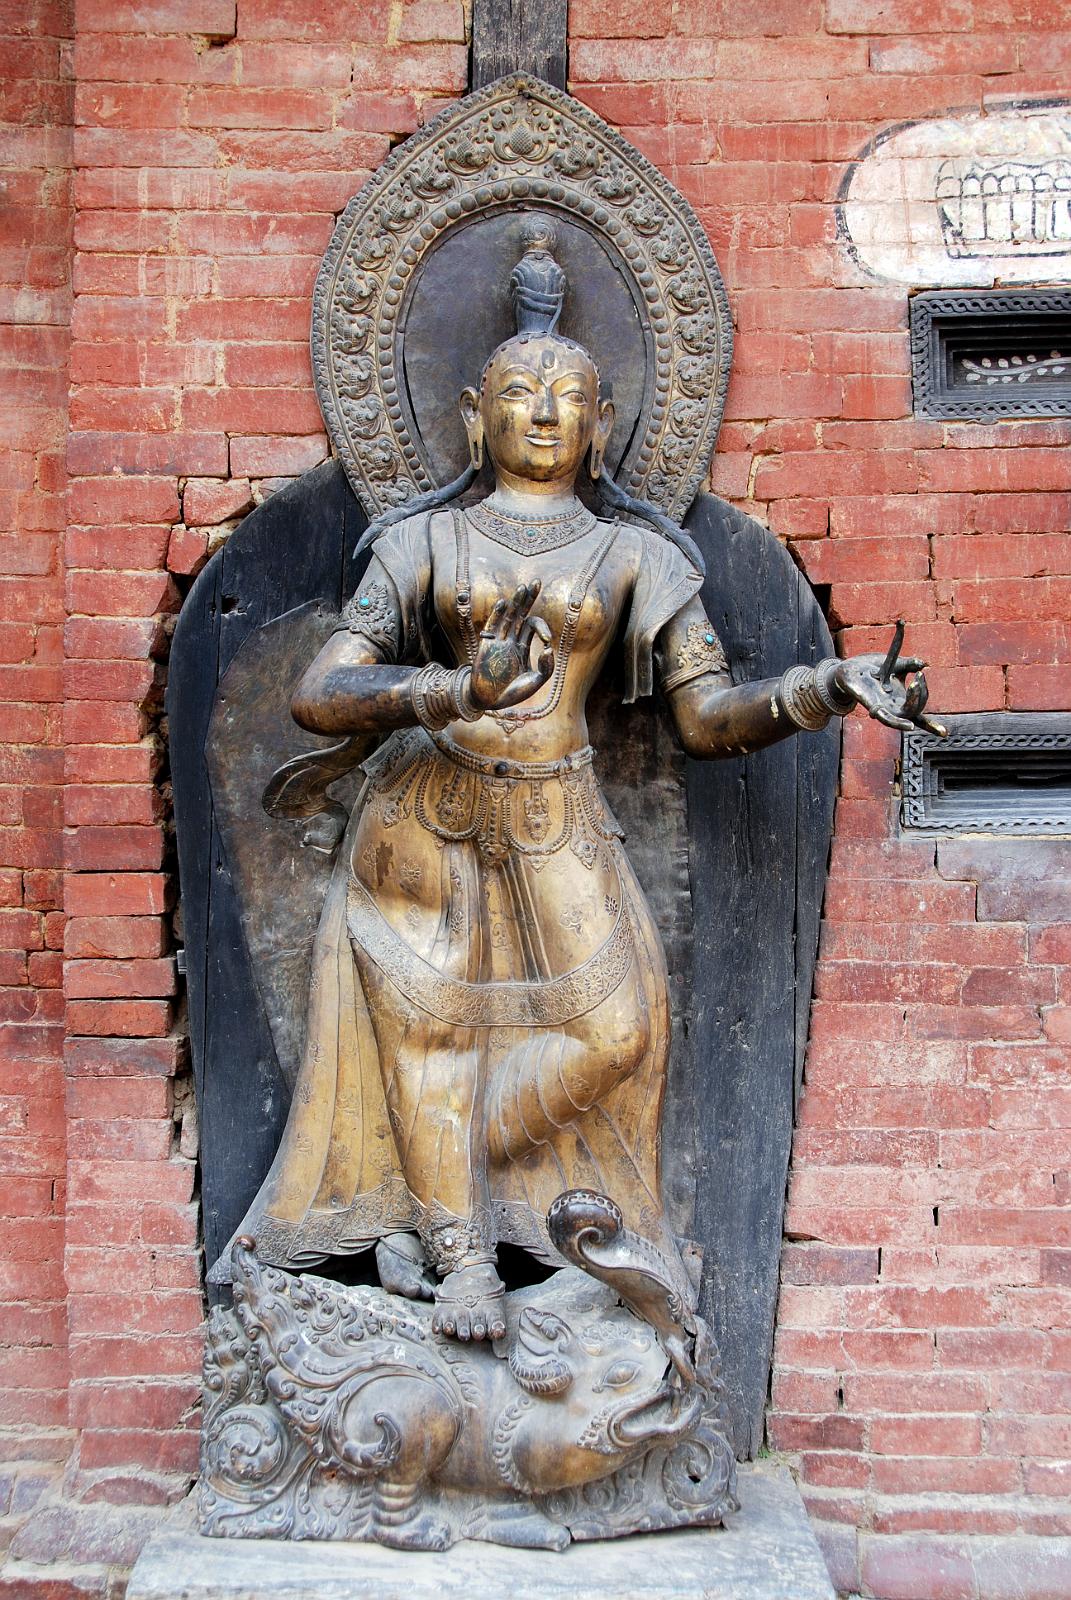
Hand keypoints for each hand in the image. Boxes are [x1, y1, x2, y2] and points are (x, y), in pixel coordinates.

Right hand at [469, 581, 554, 710]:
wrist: (490, 701)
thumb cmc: (512, 693)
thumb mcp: (536, 681)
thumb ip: (546, 667)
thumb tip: (549, 648)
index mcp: (522, 646)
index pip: (533, 625)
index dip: (542, 627)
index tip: (546, 639)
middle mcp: (510, 640)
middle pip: (520, 613)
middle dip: (528, 598)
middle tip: (536, 581)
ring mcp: (498, 641)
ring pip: (507, 616)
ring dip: (515, 603)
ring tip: (523, 588)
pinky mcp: (487, 646)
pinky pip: (492, 627)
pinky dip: (497, 616)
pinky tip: (504, 604)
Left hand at [835, 627, 945, 735]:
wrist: (852, 668)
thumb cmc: (875, 669)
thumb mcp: (896, 664)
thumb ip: (910, 664)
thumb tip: (924, 664)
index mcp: (903, 701)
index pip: (920, 716)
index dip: (932, 726)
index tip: (945, 733)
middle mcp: (895, 708)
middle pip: (916, 710)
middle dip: (922, 693)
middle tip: (919, 676)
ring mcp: (885, 709)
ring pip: (905, 715)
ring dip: (914, 703)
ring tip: (916, 688)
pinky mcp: (873, 707)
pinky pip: (887, 719)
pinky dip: (898, 723)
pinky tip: (909, 726)